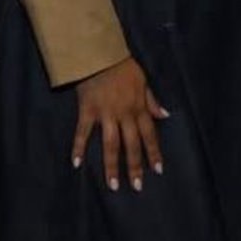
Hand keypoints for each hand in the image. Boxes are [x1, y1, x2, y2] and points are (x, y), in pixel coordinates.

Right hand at [71, 56, 168, 192]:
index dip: (153, 153)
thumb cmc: (122, 65)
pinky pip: (83, 132)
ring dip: (112, 165)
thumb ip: (152, 100)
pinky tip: (76, 163)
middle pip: (131, 145)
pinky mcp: (88, 111)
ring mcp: (105, 114)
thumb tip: (165, 115)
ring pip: (110, 144)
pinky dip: (78, 147)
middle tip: (136, 187)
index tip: (158, 171)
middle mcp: (124, 114)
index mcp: (138, 107)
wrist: (100, 53)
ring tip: (112, 185)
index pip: (149, 135)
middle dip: (135, 167)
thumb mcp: (143, 81)